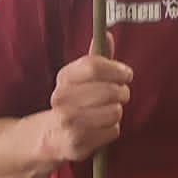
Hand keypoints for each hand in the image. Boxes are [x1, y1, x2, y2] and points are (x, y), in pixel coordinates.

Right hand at [46, 35, 131, 163]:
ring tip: (107, 112)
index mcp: (64, 77)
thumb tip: (106, 34)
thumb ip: (97, 57)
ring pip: (114, 111)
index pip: (93, 65)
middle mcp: (61, 99)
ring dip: (116, 112)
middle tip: (119, 95)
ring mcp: (68, 122)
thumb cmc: (75, 102)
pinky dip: (112, 130)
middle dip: (121, 93)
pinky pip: (113, 131)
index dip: (116, 69)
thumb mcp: (81, 77)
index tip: (126, 74)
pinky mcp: (77, 144)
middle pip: (109, 90)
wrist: (52, 136)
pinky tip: (100, 129)